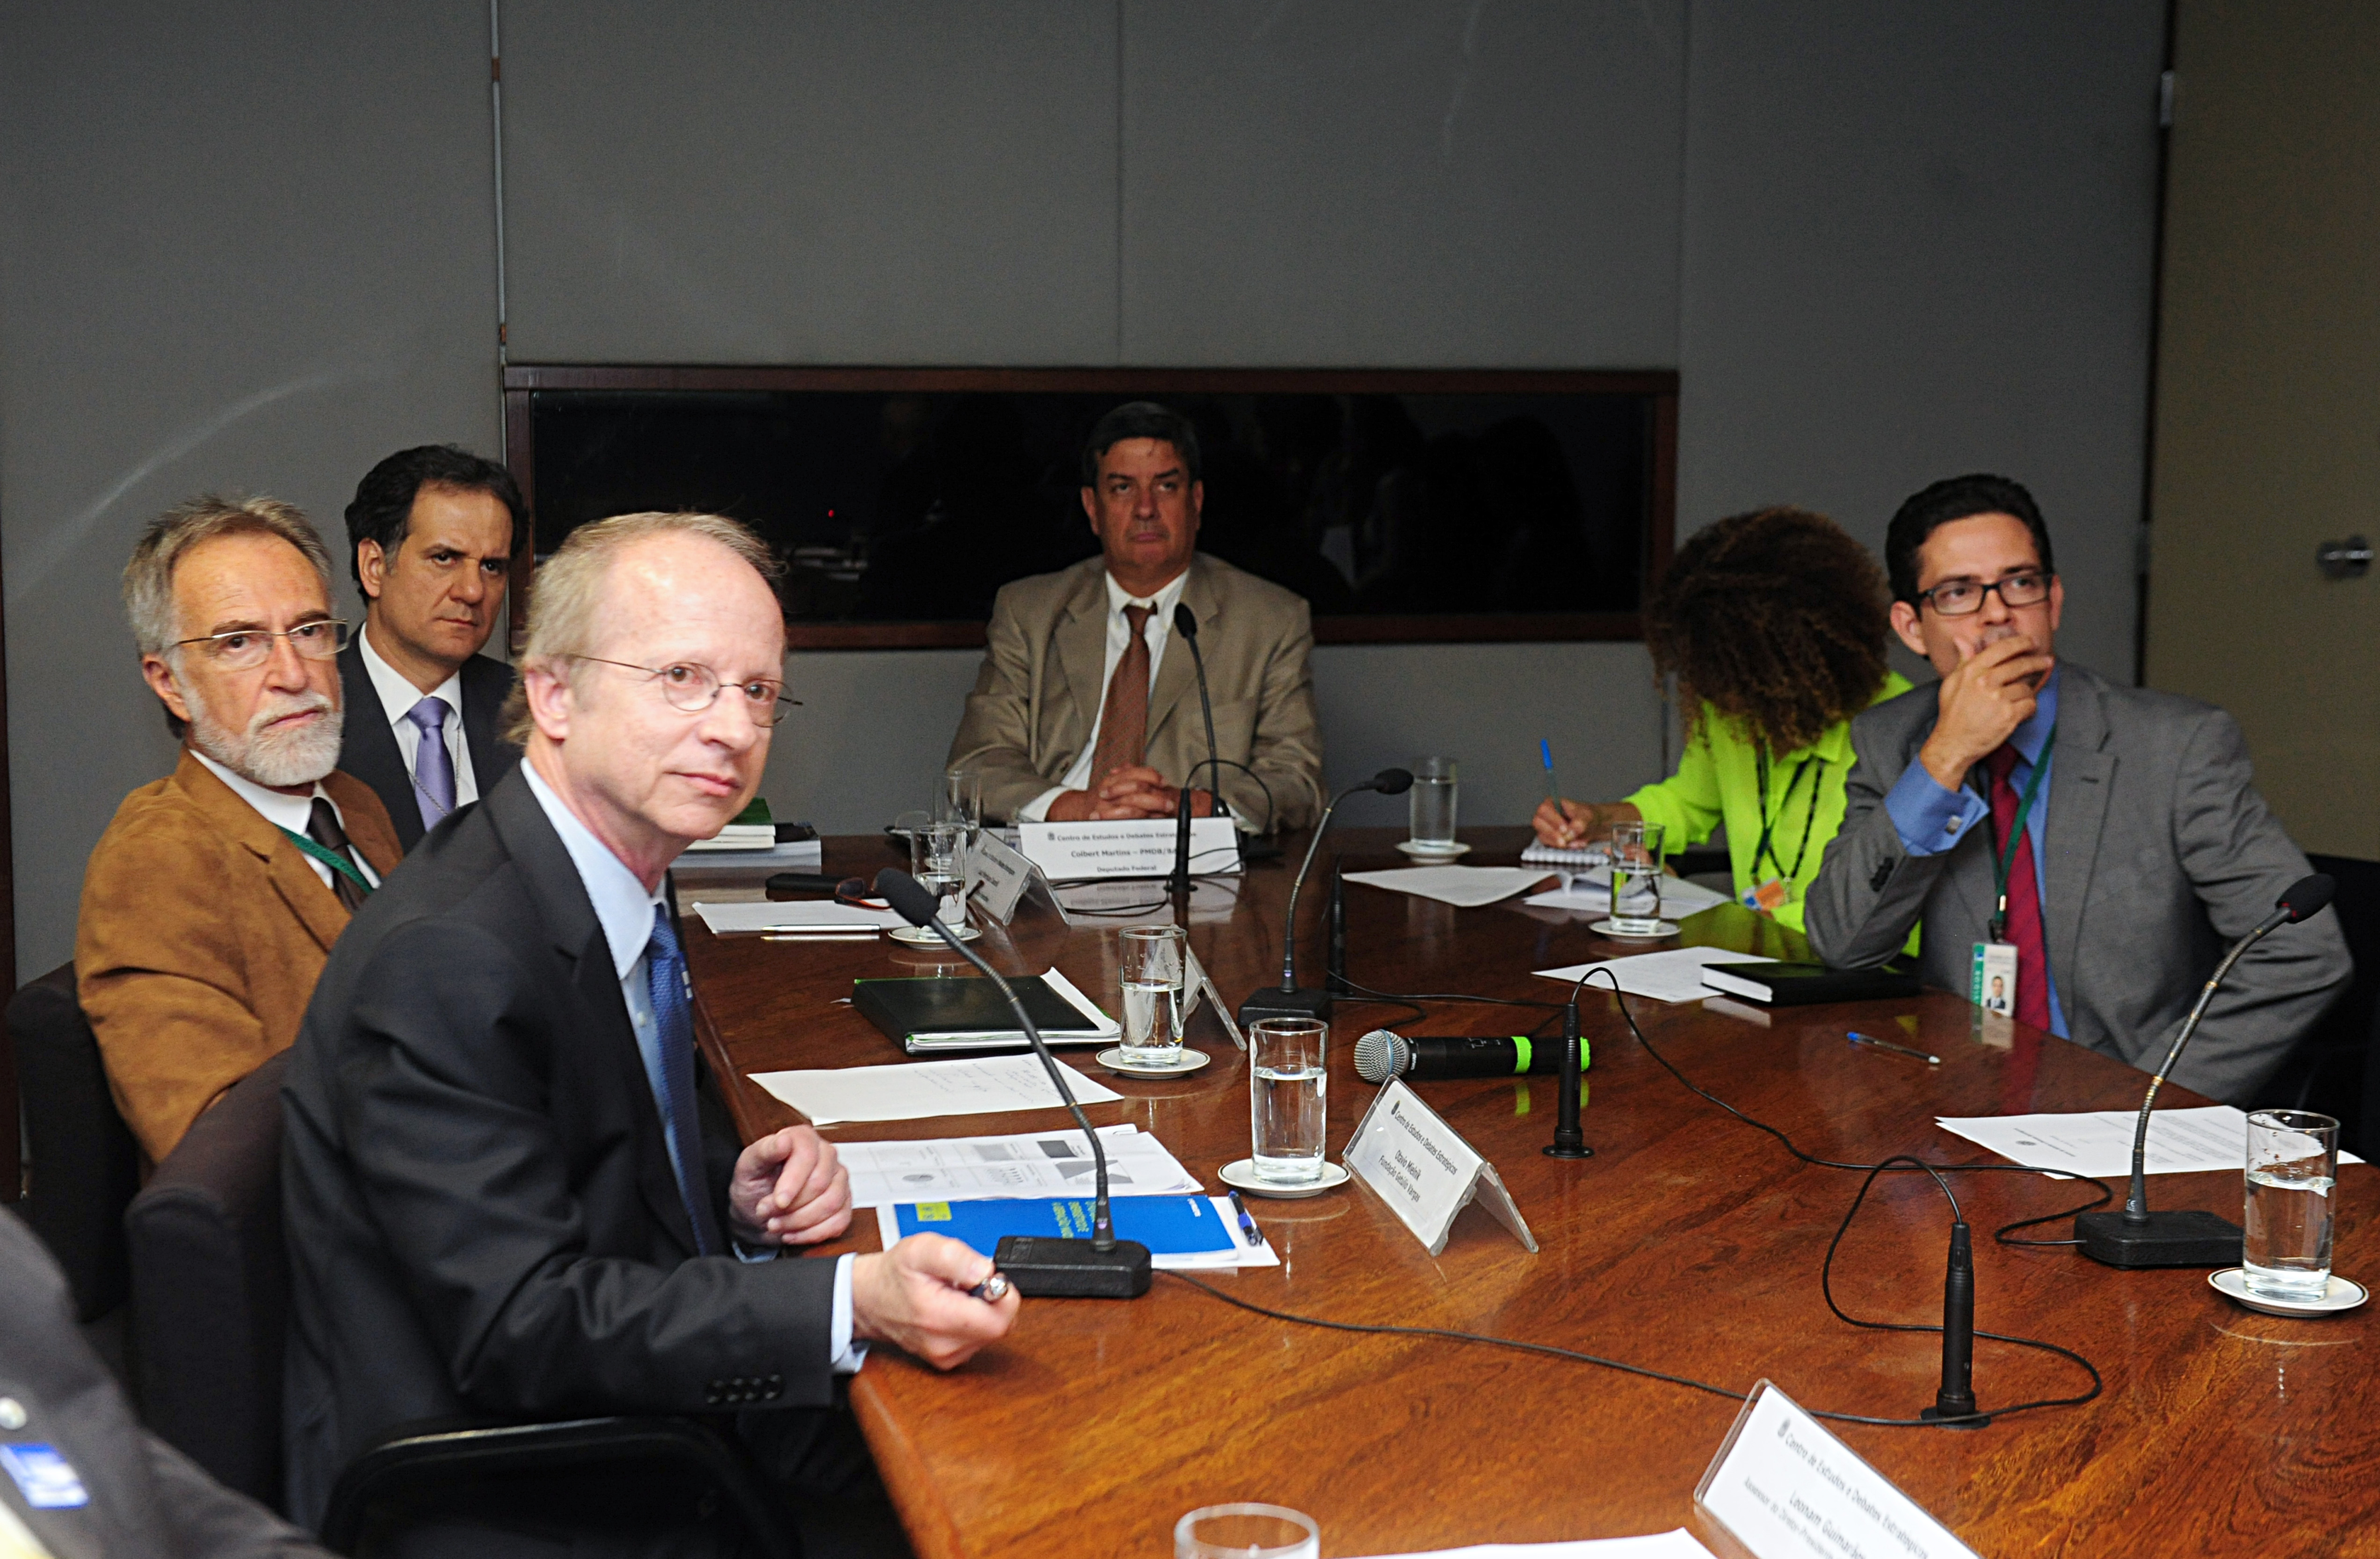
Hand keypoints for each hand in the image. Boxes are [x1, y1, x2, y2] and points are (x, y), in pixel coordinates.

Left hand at [727, 1126, 851, 1246]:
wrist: (756, 1212)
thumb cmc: (753, 1186)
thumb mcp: (748, 1167)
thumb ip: (764, 1151)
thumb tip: (784, 1140)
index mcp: (804, 1138)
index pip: (808, 1157)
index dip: (793, 1182)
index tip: (778, 1201)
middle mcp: (826, 1155)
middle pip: (820, 1183)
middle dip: (792, 1206)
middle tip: (766, 1212)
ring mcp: (839, 1179)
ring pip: (831, 1204)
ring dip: (800, 1222)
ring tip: (776, 1225)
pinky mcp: (844, 1203)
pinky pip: (839, 1222)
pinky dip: (813, 1234)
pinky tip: (792, 1234)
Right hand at [851, 1234, 1019, 1368]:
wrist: (867, 1299)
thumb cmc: (893, 1274)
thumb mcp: (921, 1249)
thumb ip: (957, 1256)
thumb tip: (986, 1270)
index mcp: (940, 1319)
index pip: (1000, 1320)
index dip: (1003, 1293)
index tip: (985, 1278)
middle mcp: (945, 1345)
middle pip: (1000, 1326)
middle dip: (994, 1300)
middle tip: (968, 1283)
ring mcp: (947, 1356)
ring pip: (992, 1333)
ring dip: (983, 1310)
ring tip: (956, 1294)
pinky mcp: (948, 1359)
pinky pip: (978, 1339)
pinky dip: (974, 1321)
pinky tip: (954, 1307)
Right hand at [1045, 766, 1177, 820]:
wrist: (1078, 810)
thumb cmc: (1100, 797)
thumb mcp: (1114, 781)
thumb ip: (1131, 776)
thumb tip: (1154, 775)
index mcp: (1113, 779)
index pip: (1135, 773)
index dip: (1152, 777)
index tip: (1164, 783)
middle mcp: (1109, 790)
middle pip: (1136, 789)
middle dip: (1156, 796)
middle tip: (1169, 802)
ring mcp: (1107, 807)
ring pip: (1132, 807)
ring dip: (1151, 810)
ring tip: (1163, 813)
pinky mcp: (1105, 821)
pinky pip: (1125, 822)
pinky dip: (1139, 822)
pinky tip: (1149, 822)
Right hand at [1533, 797, 1596, 846]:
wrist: (1592, 827)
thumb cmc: (1587, 817)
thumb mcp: (1587, 817)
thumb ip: (1581, 822)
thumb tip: (1572, 829)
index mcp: (1551, 803)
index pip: (1544, 810)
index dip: (1553, 820)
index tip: (1565, 829)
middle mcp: (1545, 816)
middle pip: (1538, 823)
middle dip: (1552, 833)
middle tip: (1564, 841)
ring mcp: (1545, 829)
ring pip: (1542, 837)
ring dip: (1558, 843)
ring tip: (1574, 844)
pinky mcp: (1548, 840)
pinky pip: (1550, 846)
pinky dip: (1563, 848)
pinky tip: (1575, 845)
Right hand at [1917, 632, 2054, 788]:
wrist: (1953, 743)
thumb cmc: (1952, 714)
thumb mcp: (1951, 683)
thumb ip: (1963, 660)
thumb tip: (1961, 640)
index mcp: (1971, 670)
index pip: (2002, 649)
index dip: (2020, 642)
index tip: (2031, 641)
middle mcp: (1985, 681)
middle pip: (2020, 665)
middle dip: (2037, 662)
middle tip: (2046, 661)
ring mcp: (1998, 698)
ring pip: (2026, 688)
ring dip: (2026, 694)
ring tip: (2019, 700)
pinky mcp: (2009, 715)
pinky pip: (2030, 705)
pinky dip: (2029, 709)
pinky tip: (2021, 712)